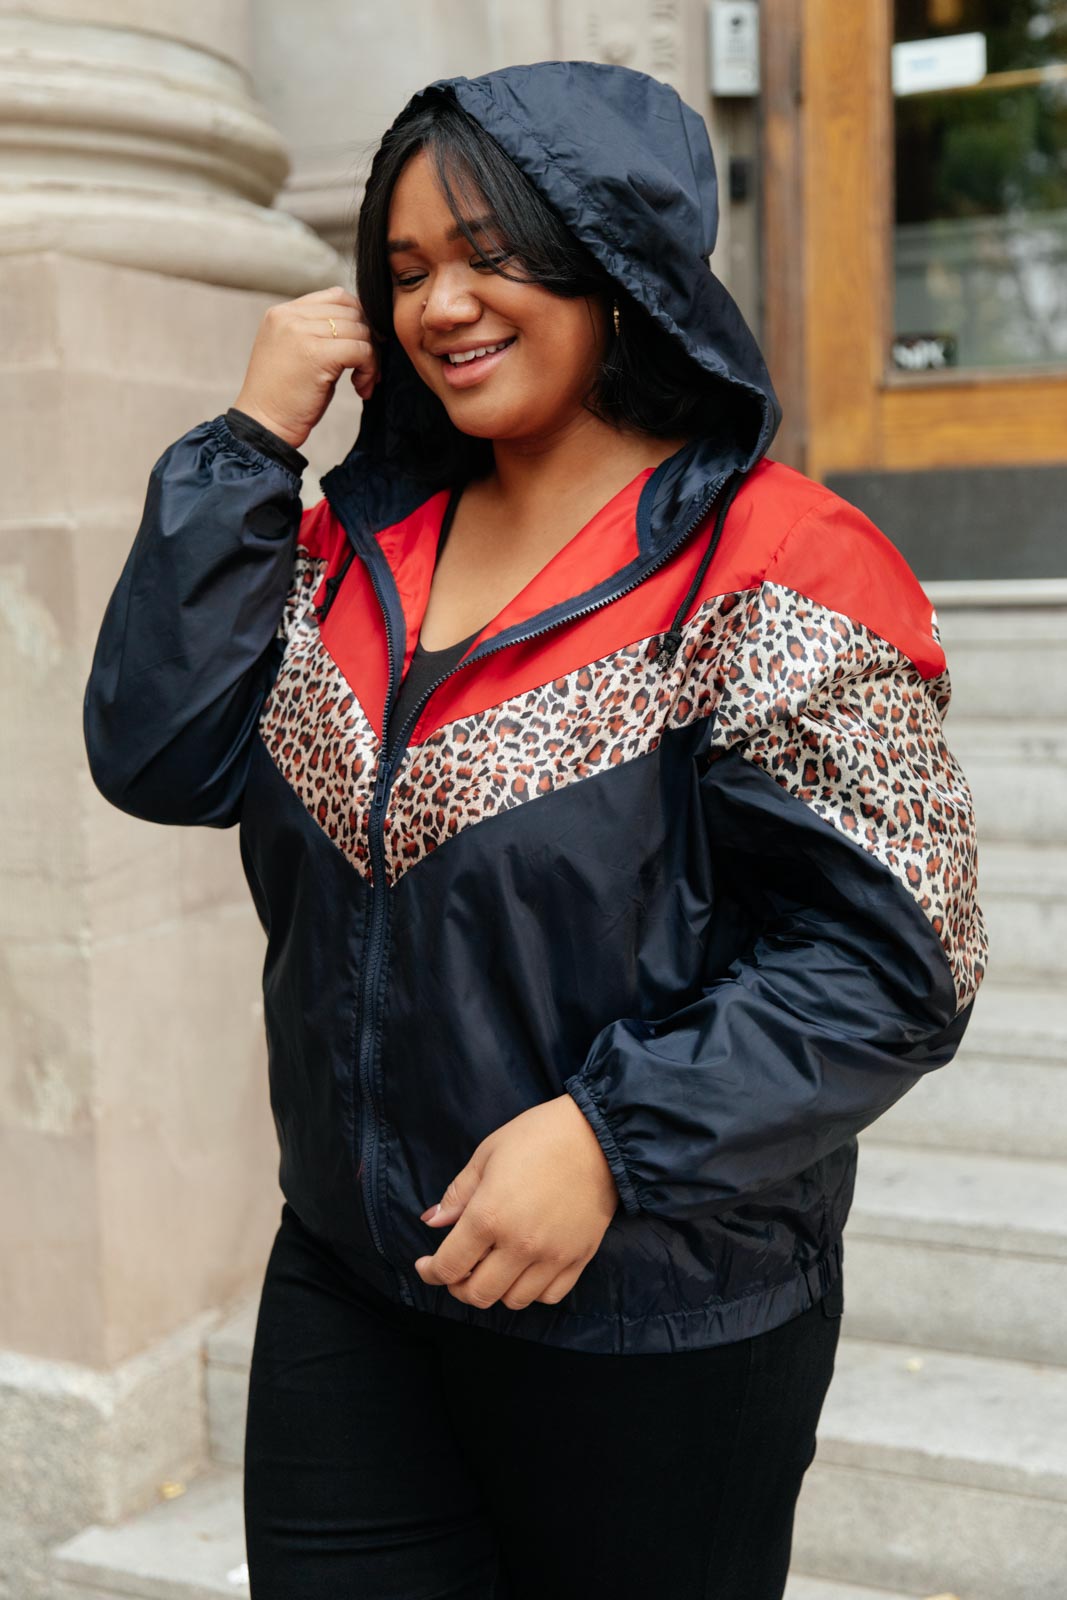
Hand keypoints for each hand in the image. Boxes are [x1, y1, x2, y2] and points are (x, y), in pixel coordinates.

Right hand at [232, 285, 379, 449]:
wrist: (263, 426)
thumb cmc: (283, 397)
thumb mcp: (296, 353)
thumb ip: (318, 333)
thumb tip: (362, 326)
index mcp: (282, 313)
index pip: (336, 297)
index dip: (358, 320)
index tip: (360, 348)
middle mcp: (289, 316)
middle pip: (352, 312)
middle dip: (367, 340)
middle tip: (366, 370)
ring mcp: (301, 332)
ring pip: (360, 331)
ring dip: (370, 359)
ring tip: (362, 383)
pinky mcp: (316, 354)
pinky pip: (361, 350)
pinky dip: (369, 369)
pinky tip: (360, 388)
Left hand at [413, 1095, 620, 1310]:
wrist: (598, 1135)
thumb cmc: (537, 1136)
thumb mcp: (487, 1155)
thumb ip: (458, 1194)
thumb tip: (432, 1221)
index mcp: (490, 1216)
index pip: (449, 1266)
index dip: (430, 1271)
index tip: (426, 1264)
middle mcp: (520, 1244)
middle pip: (478, 1294)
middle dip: (458, 1287)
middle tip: (456, 1270)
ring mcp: (553, 1256)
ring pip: (514, 1300)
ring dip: (495, 1290)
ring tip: (491, 1269)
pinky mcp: (579, 1259)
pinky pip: (549, 1295)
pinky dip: (531, 1291)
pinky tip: (524, 1270)